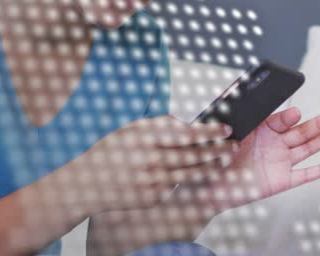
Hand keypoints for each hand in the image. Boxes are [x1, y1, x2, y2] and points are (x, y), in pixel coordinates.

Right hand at [71, 115, 237, 213]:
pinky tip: (199, 173)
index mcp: (147, 138)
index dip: (210, 132)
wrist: (86, 182)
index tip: (226, 128)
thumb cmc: (110, 150)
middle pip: (193, 154)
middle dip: (217, 149)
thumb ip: (158, 123)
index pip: (187, 133)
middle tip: (233, 145)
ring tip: (224, 160)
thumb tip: (185, 122)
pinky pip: (175, 187)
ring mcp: (152, 181)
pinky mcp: (152, 197)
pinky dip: (187, 180)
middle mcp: (151, 159)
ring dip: (210, 166)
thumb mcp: (131, 128)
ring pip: (190, 173)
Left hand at [202, 107, 319, 209]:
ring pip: (308, 148)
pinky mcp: (282, 181)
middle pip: (301, 131)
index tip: (295, 113)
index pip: (281, 120)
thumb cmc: (214, 157)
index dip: (289, 117)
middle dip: (317, 123)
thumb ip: (234, 114)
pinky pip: (305, 175)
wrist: (207, 187)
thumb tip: (236, 92)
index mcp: (262, 129)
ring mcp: (280, 162)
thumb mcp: (223, 131)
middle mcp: (274, 143)